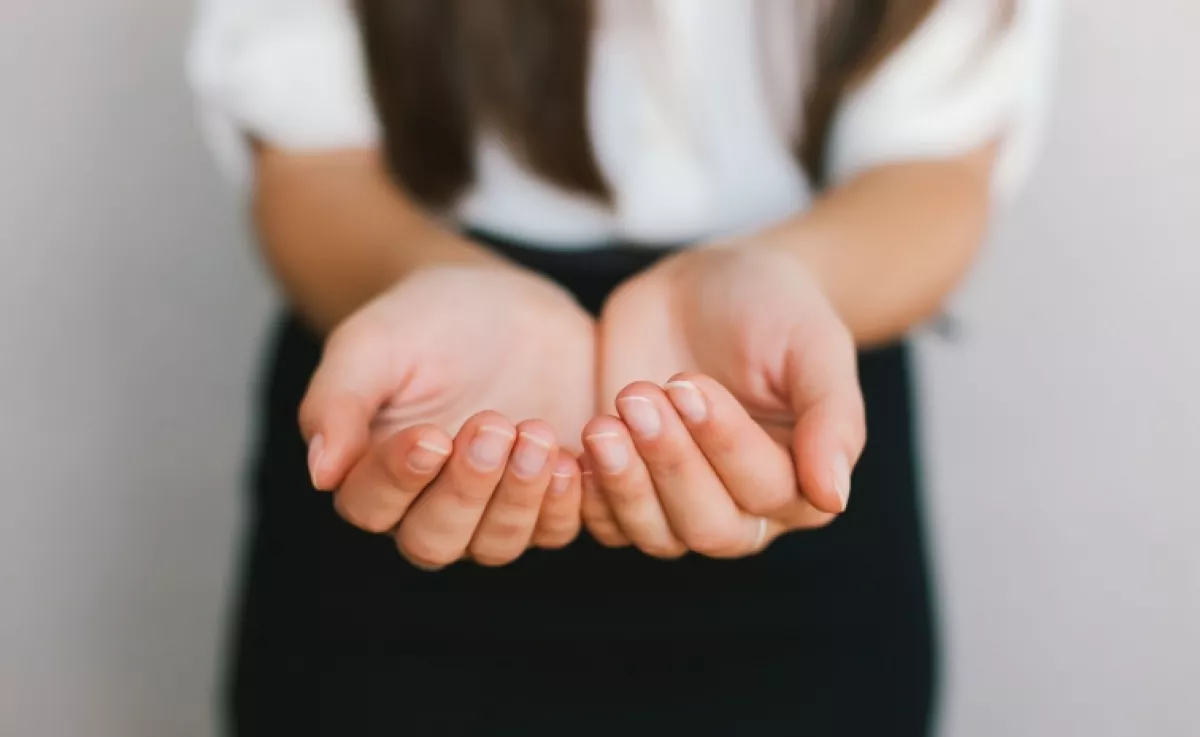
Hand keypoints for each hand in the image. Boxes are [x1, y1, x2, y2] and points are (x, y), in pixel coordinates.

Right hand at [300, 262, 593, 567]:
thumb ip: (338, 401)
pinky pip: (558, 527)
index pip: (373, 505)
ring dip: (521, 499)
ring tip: (538, 435)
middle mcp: (430, 506)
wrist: (498, 300)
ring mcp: (494, 508)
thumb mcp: (372, 343)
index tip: (431, 436)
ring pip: (498, 543)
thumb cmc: (422, 318)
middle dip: (468, 490)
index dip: (400, 479)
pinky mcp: (550, 497)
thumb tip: (319, 471)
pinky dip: (570, 503)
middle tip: (494, 425)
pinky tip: (579, 457)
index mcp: (373, 474)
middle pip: (436, 540)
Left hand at [583, 244, 865, 557]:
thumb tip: (834, 498)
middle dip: (669, 463)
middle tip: (638, 397)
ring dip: (624, 483)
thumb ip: (833, 418)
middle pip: (707, 525)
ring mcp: (680, 502)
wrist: (710, 283)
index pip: (765, 490)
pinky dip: (586, 494)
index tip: (688, 384)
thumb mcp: (814, 345)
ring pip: (655, 534)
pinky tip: (574, 447)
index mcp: (800, 483)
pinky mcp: (629, 487)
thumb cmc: (774, 309)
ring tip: (602, 423)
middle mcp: (744, 509)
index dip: (723, 444)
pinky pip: (606, 521)